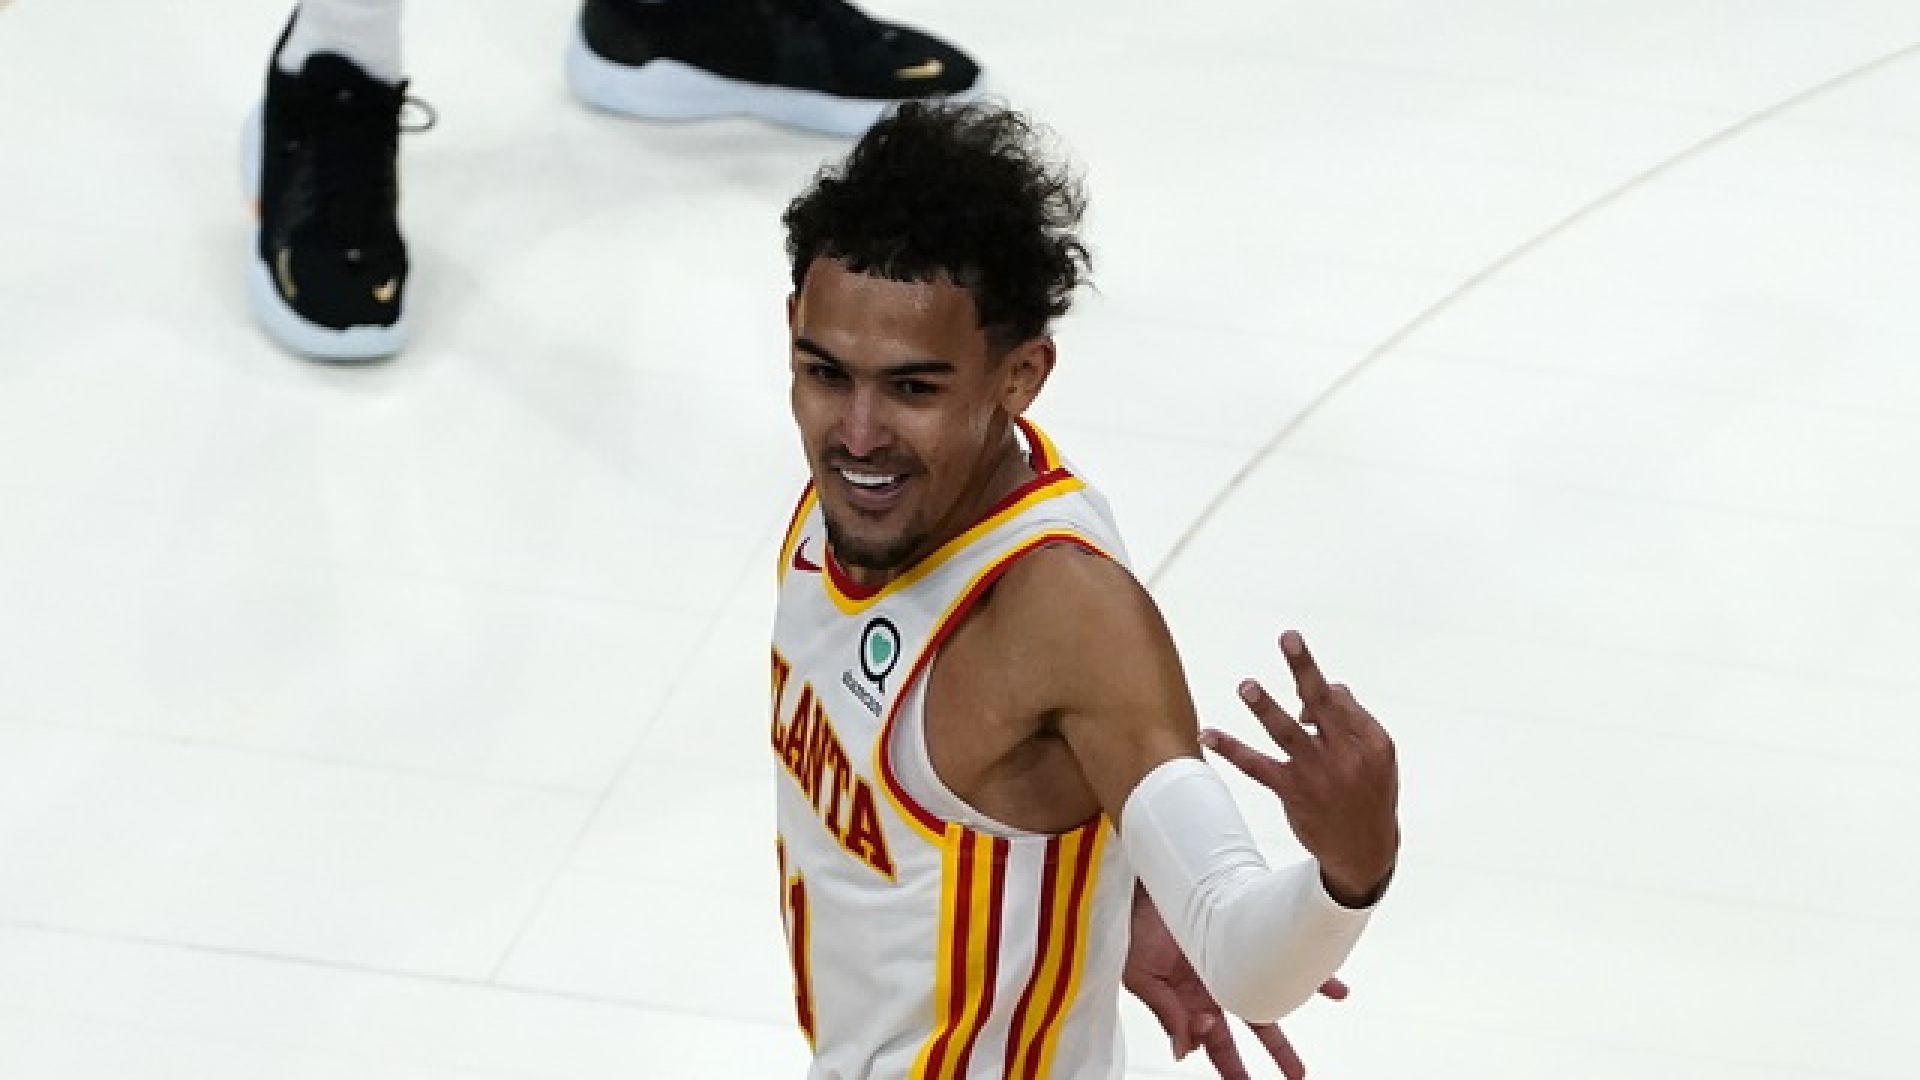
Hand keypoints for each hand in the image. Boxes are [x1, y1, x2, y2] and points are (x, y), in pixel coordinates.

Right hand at [1124, 884, 1347, 1079]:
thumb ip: (1166, 1013)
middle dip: (1276, 1051)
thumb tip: (1185, 1052)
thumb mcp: (1141, 975)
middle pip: (1255, 1023)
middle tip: (1296, 1075)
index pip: (1216, 1043)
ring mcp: (1237, 955)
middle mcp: (1219, 981)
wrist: (1149, 875)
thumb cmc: (1136, 924)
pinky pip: (1288, 950)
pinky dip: (1310, 969)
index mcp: (1191, 998)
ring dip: (1297, 1004)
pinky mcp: (1250, 927)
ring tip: (1330, 1010)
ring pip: (1276, 990)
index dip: (1231, 1065)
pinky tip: (1336, 985)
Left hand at [1202, 630, 1398, 906]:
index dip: (1315, 686)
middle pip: (1321, 702)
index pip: (1337, 698)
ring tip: (1246, 686)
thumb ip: (1349, 718)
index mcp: (1371, 740)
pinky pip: (1256, 766)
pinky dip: (1230, 748)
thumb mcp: (1377, 755)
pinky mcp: (1290, 791)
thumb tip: (1316, 689)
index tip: (1301, 689)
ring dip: (1265, 708)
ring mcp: (1316, 773)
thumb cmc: (1369, 791)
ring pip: (1286, 733)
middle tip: (1288, 636)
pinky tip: (1207, 734)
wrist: (1364, 851)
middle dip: (1304, 668)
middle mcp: (1345, 754)